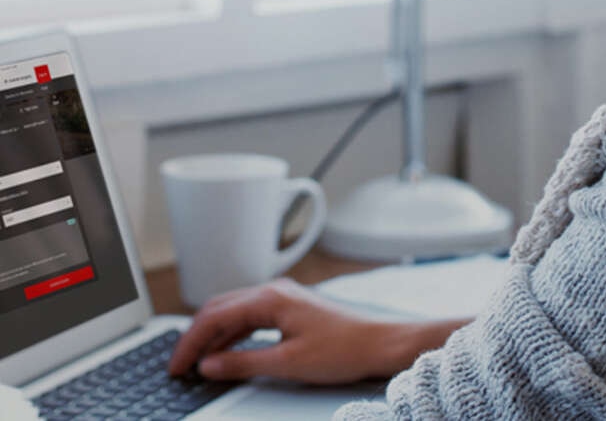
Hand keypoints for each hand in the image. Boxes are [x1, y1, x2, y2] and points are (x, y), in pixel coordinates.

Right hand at [168, 278, 398, 384]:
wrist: (378, 342)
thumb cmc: (341, 350)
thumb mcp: (288, 363)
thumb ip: (243, 363)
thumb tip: (208, 365)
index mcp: (270, 298)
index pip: (215, 315)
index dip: (190, 342)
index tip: (176, 366)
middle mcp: (273, 291)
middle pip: (220, 308)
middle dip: (196, 335)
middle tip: (179, 365)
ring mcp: (282, 297)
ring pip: (234, 312)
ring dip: (213, 335)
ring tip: (196, 362)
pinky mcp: (290, 307)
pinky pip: (250, 317)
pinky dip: (232, 334)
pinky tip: (224, 352)